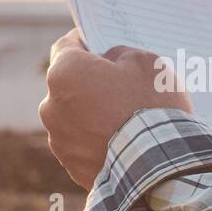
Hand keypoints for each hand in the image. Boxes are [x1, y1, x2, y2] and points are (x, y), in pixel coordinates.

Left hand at [39, 30, 192, 188]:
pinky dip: (97, 141)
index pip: (66, 46)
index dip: (86, 41)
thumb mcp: (146, 63)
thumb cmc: (153, 108)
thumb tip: (111, 63)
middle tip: (121, 85)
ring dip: (93, 113)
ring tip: (126, 119)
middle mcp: (52, 107)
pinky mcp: (72, 167)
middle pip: (69, 84)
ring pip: (75, 117)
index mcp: (65, 73)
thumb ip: (121, 55)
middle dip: (91, 82)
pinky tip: (124, 142)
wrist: (160, 169)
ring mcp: (60, 141)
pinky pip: (83, 145)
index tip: (99, 43)